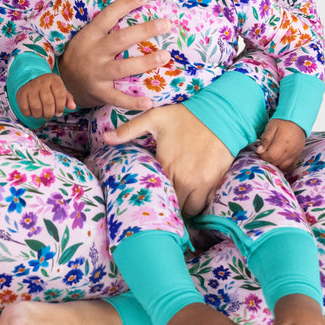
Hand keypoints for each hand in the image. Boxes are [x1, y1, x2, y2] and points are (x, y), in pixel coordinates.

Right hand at [17, 74, 74, 119]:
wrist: (32, 81)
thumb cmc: (50, 89)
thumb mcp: (60, 91)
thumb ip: (68, 99)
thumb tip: (73, 107)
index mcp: (53, 80)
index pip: (60, 96)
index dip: (60, 107)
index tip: (59, 112)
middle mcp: (41, 82)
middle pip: (48, 103)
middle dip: (50, 113)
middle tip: (49, 115)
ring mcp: (30, 87)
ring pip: (36, 108)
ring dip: (40, 115)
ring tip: (41, 113)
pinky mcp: (21, 94)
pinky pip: (25, 110)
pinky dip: (29, 114)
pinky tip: (32, 111)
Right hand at [58, 0, 172, 109]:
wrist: (62, 82)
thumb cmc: (82, 54)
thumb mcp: (87, 36)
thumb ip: (105, 26)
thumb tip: (133, 5)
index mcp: (91, 35)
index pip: (109, 15)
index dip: (126, 4)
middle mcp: (94, 52)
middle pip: (121, 39)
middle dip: (144, 31)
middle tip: (166, 24)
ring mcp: (96, 73)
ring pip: (122, 67)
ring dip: (145, 62)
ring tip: (165, 56)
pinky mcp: (99, 92)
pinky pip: (117, 98)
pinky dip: (132, 102)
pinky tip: (149, 101)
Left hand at [103, 104, 232, 216]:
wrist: (220, 114)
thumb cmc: (184, 117)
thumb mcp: (154, 118)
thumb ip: (129, 130)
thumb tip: (105, 137)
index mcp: (167, 164)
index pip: (156, 194)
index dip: (152, 199)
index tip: (147, 199)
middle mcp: (184, 178)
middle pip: (174, 206)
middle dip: (168, 206)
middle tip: (162, 203)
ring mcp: (201, 182)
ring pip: (190, 209)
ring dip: (183, 207)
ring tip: (176, 200)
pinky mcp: (215, 182)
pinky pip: (205, 203)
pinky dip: (199, 203)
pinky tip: (192, 196)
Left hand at [254, 118, 305, 170]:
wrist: (297, 121)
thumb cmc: (282, 122)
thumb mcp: (271, 127)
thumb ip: (266, 139)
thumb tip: (259, 151)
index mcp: (283, 142)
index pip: (271, 156)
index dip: (263, 155)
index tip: (260, 150)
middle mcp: (290, 151)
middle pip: (276, 163)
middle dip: (267, 159)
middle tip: (264, 152)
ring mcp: (295, 155)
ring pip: (283, 167)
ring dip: (275, 163)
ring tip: (271, 155)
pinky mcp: (297, 156)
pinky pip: (290, 167)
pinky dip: (283, 166)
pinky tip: (278, 160)